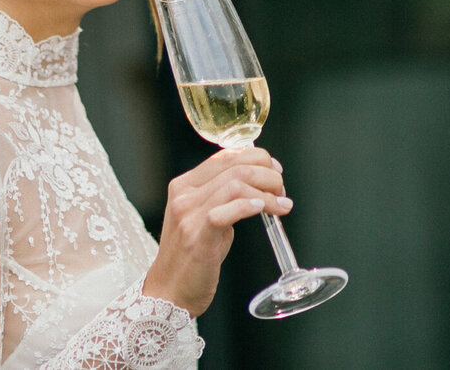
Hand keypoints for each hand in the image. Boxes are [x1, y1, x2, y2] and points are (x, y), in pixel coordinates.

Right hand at [143, 147, 290, 316]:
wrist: (168, 293)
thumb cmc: (190, 258)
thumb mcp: (203, 218)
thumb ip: (223, 199)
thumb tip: (258, 185)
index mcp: (184, 185)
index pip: (226, 156)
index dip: (257, 158)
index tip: (275, 170)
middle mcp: (184, 195)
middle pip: (236, 166)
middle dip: (268, 174)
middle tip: (281, 191)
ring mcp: (188, 214)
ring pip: (236, 183)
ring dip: (267, 192)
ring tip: (280, 205)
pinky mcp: (198, 235)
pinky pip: (229, 210)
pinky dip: (251, 205)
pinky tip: (265, 210)